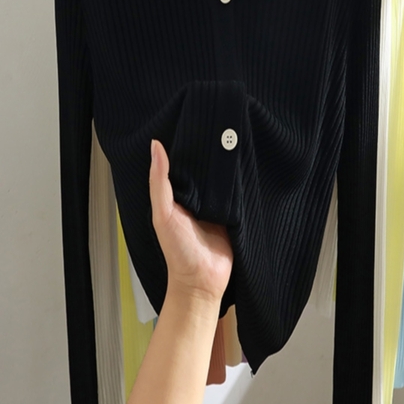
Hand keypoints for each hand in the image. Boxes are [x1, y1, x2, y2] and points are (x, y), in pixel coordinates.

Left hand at [149, 139, 233, 305]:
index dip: (187, 145)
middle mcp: (197, 198)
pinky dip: (241, 183)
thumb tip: (156, 146)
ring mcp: (216, 206)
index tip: (196, 122)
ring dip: (228, 166)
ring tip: (237, 138)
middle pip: (204, 169)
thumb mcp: (164, 213)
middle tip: (221, 125)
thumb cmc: (178, 251)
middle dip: (210, 153)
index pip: (182, 162)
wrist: (203, 281)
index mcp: (177, 194)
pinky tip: (248, 166)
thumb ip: (160, 182)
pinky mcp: (234, 214)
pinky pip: (238, 194)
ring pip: (222, 179)